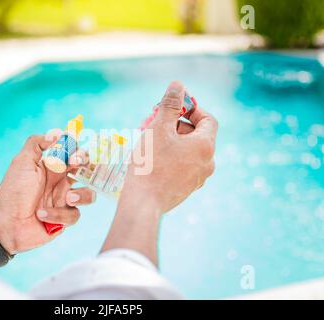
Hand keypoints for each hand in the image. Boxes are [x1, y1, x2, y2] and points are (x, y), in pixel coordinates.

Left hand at [0, 133, 95, 253]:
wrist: (6, 223)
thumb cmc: (13, 191)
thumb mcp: (22, 162)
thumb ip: (37, 143)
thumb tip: (57, 132)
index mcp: (52, 168)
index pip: (74, 155)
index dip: (79, 152)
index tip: (75, 154)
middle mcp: (61, 183)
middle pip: (87, 172)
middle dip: (88, 168)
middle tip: (76, 167)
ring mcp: (64, 201)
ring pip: (88, 195)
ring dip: (82, 195)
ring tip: (68, 198)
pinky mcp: (64, 219)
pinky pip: (74, 215)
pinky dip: (58, 214)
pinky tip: (42, 214)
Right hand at [122, 81, 217, 215]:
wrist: (143, 203)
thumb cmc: (150, 164)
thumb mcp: (158, 128)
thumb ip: (170, 105)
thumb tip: (178, 85)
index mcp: (205, 147)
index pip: (208, 119)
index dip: (192, 109)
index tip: (174, 107)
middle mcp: (207, 164)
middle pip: (197, 135)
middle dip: (177, 125)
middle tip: (155, 123)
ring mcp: (198, 179)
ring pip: (189, 151)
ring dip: (172, 141)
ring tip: (150, 140)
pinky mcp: (186, 189)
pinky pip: (183, 166)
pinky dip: (172, 157)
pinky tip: (152, 158)